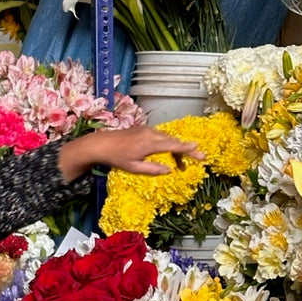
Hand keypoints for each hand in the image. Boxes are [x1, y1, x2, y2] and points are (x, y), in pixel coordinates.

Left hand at [59, 125, 203, 184]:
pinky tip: (168, 153)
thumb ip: (153, 169)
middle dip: (186, 150)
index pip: (173, 146)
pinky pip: (160, 136)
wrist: (101, 144)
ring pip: (167, 138)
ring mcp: (147, 130)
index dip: (188, 149)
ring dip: (176, 148)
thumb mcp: (134, 168)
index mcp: (149, 144)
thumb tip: (169, 170)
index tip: (200, 152)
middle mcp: (151, 133)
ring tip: (181, 163)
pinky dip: (167, 144)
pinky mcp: (144, 129)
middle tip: (198, 158)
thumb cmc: (117, 158)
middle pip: (173, 141)